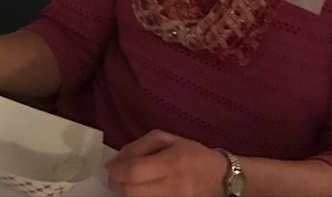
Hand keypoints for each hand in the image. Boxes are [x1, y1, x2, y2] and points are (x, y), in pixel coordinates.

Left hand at [106, 130, 225, 196]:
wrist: (221, 179)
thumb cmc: (192, 153)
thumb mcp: (167, 139)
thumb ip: (139, 147)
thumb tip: (116, 160)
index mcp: (170, 163)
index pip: (134, 171)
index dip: (116, 170)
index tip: (110, 167)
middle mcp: (173, 187)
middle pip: (132, 192)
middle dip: (117, 184)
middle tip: (115, 176)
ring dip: (126, 192)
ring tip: (127, 182)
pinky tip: (140, 190)